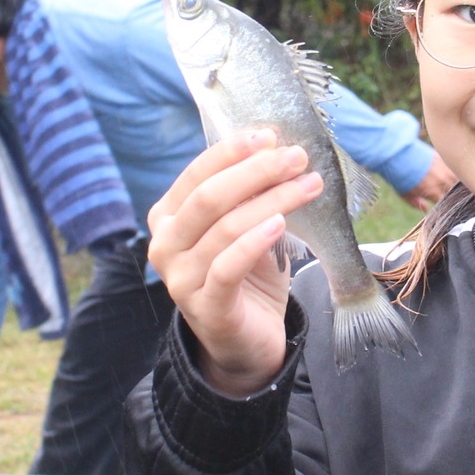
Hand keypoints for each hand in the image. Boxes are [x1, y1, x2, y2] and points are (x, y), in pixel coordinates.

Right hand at [147, 128, 323, 396]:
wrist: (246, 339)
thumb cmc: (245, 273)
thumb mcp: (244, 225)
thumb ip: (248, 193)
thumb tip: (275, 146)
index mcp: (167, 217)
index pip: (196, 174)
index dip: (232, 152)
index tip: (270, 135)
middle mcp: (165, 245)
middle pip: (209, 197)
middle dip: (256, 171)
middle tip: (297, 157)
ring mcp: (180, 279)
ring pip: (225, 228)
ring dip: (272, 200)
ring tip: (309, 185)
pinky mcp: (206, 307)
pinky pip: (229, 266)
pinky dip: (255, 241)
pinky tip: (281, 223)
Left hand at [402, 152, 456, 210]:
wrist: (400, 154)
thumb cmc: (401, 176)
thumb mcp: (405, 194)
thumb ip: (416, 203)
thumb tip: (425, 208)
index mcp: (434, 192)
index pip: (447, 204)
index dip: (445, 205)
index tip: (441, 203)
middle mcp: (443, 181)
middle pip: (455, 193)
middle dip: (452, 195)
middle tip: (447, 194)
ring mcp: (446, 169)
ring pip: (458, 180)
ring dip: (456, 183)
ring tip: (451, 183)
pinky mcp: (444, 159)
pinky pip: (455, 168)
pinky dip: (455, 172)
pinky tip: (451, 172)